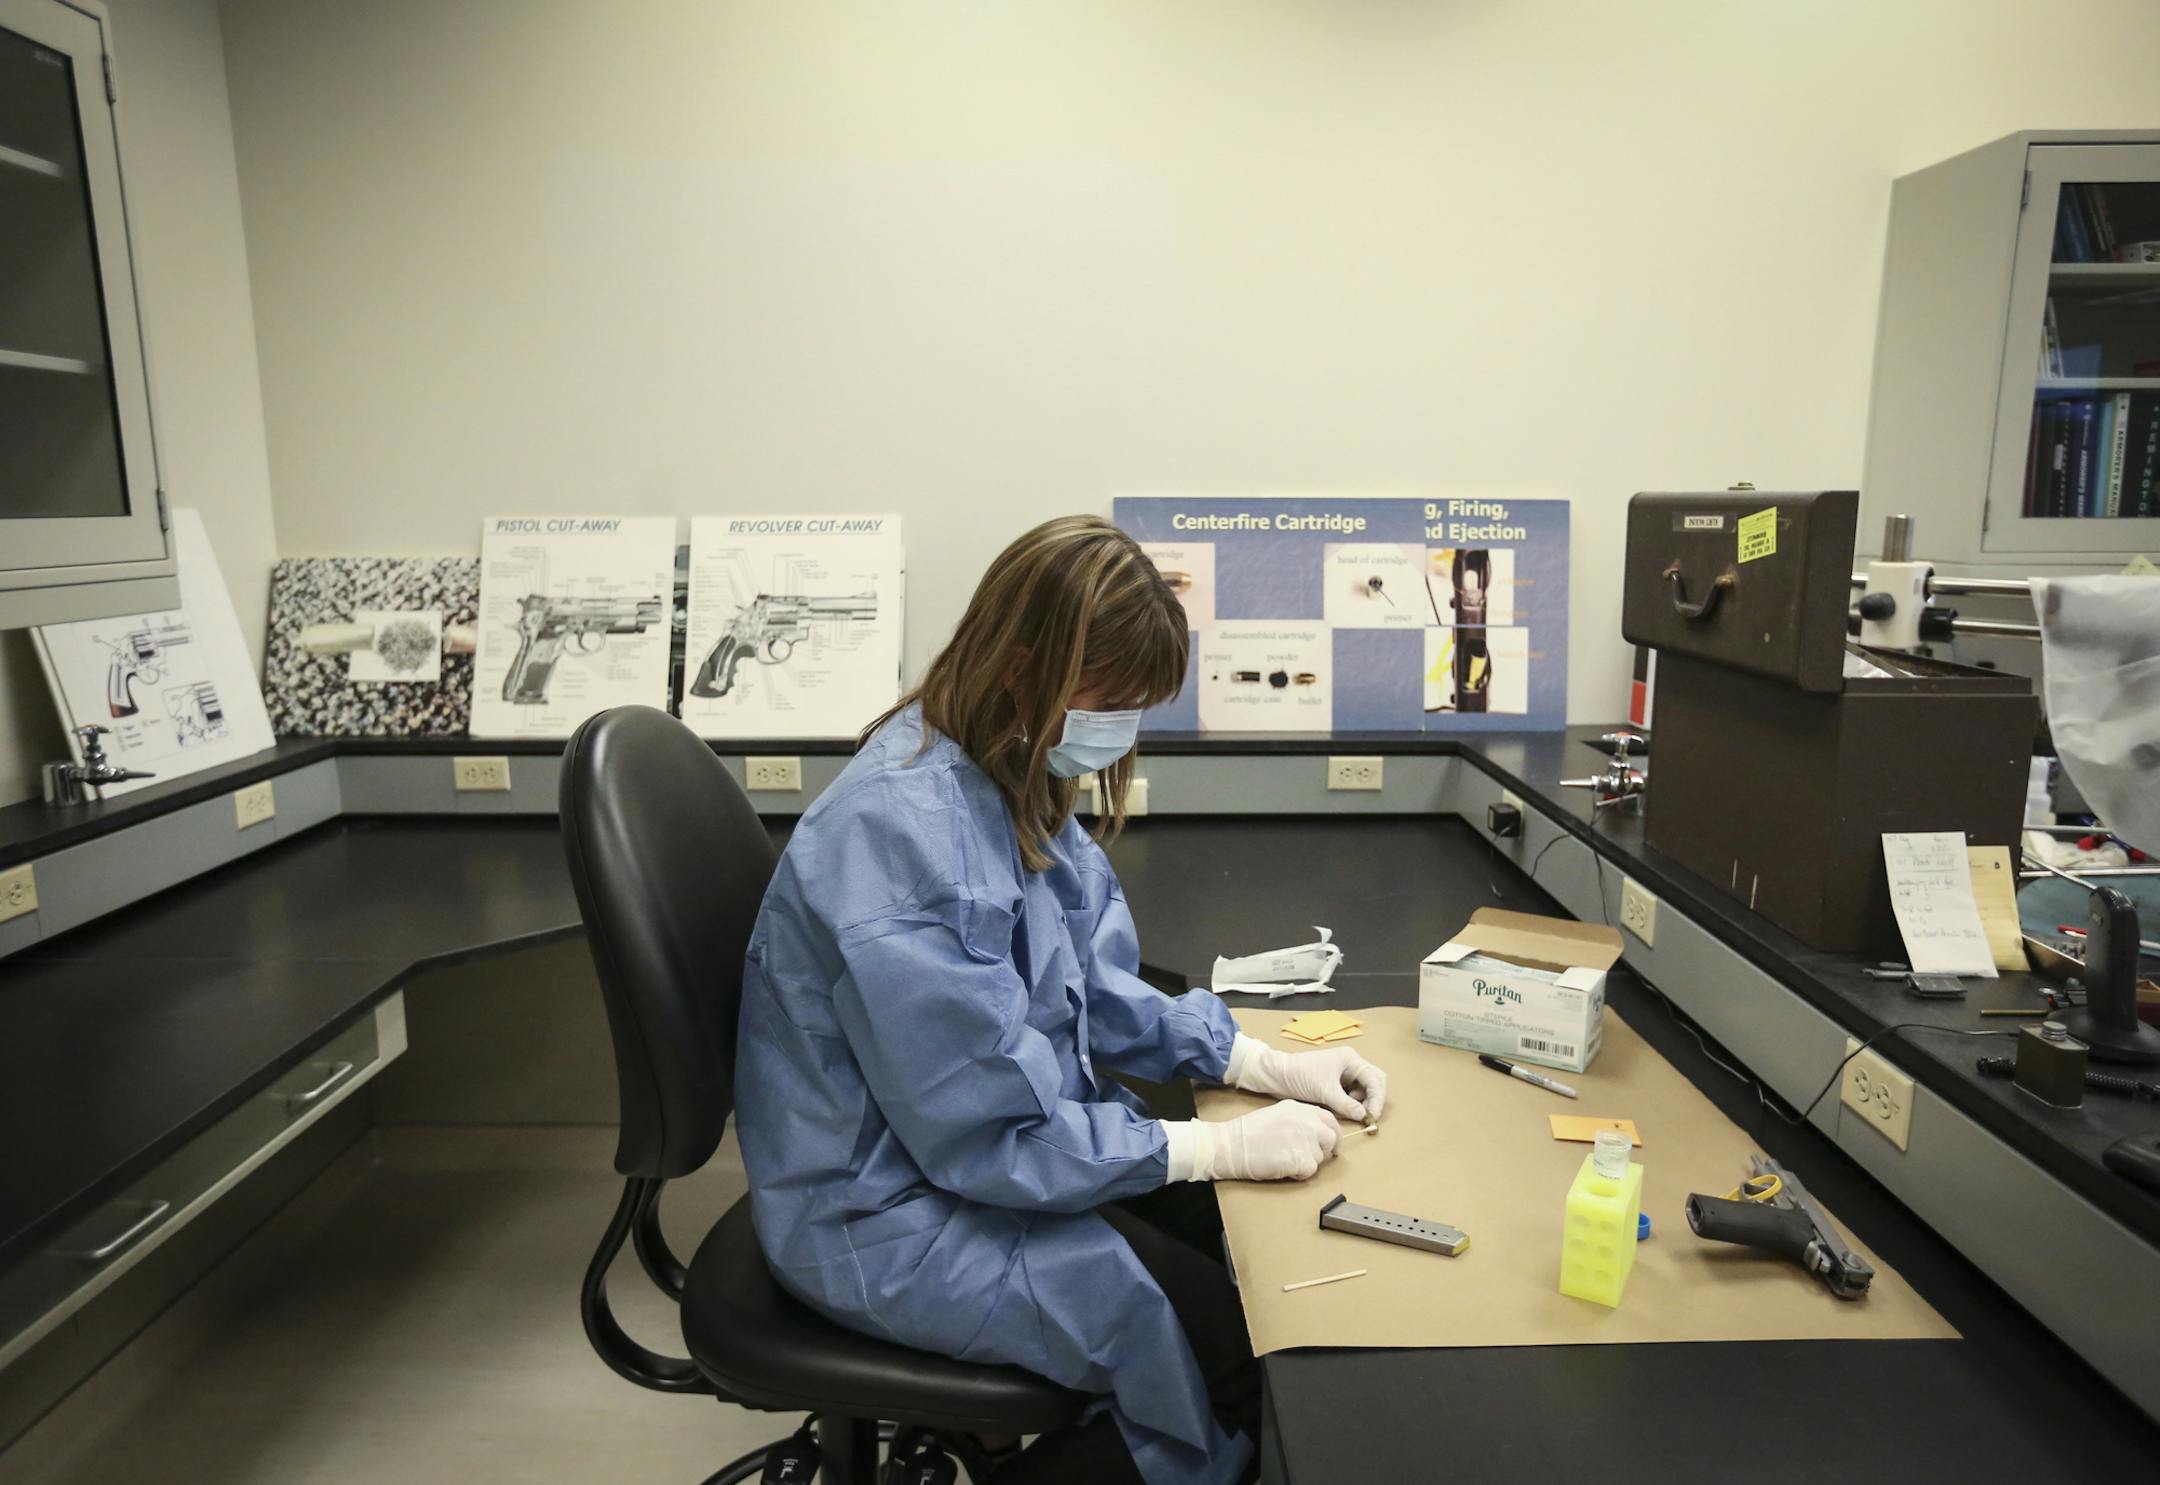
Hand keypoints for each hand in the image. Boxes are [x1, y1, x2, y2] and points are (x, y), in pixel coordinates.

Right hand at [1196, 1100, 1340, 1181]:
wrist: (1231, 1145)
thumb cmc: (1248, 1132)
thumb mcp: (1278, 1114)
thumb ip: (1299, 1120)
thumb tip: (1315, 1132)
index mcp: (1301, 1109)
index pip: (1330, 1119)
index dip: (1332, 1133)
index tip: (1330, 1143)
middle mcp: (1307, 1122)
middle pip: (1330, 1138)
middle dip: (1323, 1150)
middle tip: (1309, 1157)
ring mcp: (1306, 1140)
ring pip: (1320, 1157)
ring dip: (1307, 1162)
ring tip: (1285, 1159)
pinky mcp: (1301, 1160)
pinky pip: (1310, 1171)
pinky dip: (1299, 1174)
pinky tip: (1283, 1167)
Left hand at [1231, 1037, 1388, 1123]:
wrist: (1277, 1075)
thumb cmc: (1300, 1076)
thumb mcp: (1326, 1092)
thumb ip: (1347, 1105)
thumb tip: (1363, 1116)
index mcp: (1350, 1059)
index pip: (1374, 1079)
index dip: (1377, 1099)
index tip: (1372, 1116)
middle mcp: (1350, 1064)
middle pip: (1373, 1083)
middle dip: (1372, 1100)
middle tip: (1367, 1117)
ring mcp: (1343, 1073)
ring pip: (1363, 1091)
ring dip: (1360, 1103)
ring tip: (1348, 1112)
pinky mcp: (1335, 1083)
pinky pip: (1351, 1095)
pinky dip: (1350, 1104)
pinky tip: (1341, 1110)